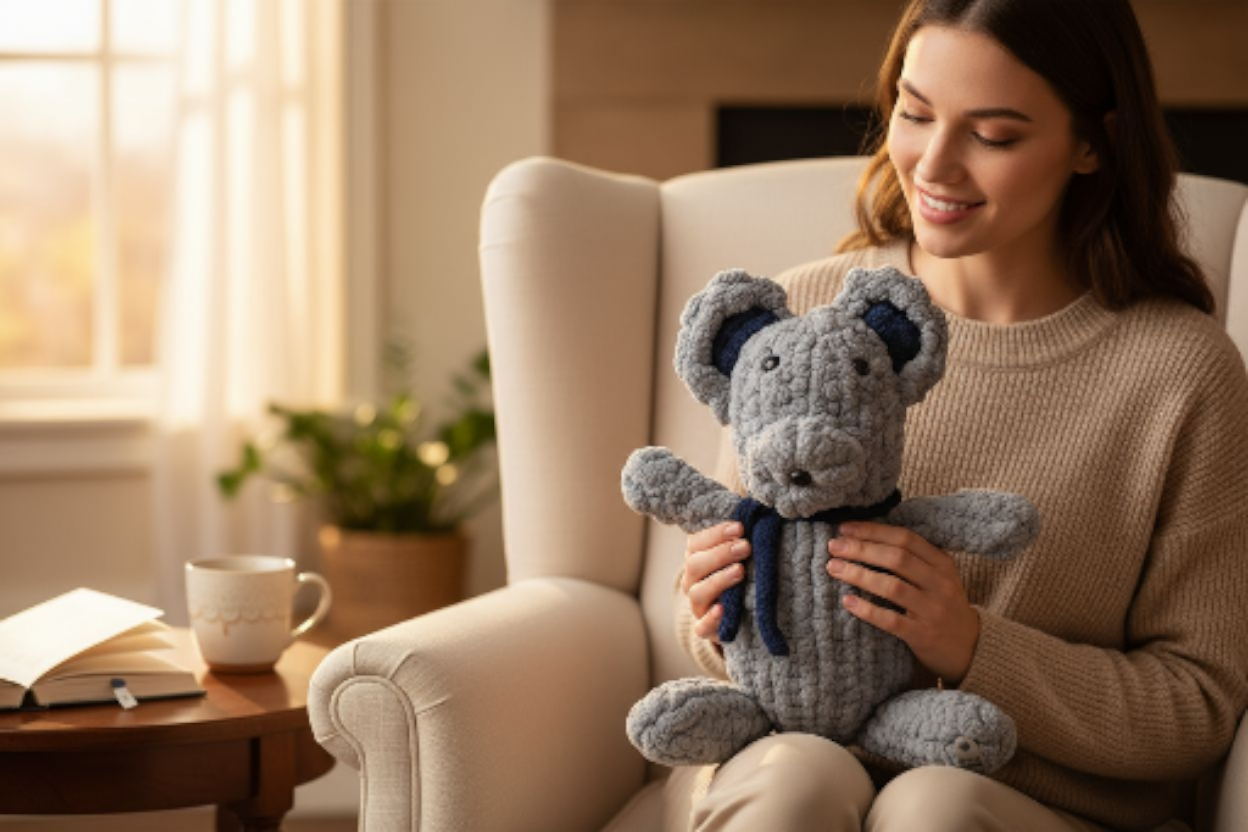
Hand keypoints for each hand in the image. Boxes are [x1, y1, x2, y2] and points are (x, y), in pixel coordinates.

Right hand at [682, 522, 750, 641]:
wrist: (737, 616)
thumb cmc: (740, 577)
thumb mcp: (738, 557)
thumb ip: (740, 539)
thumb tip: (757, 515)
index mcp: (696, 559)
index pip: (696, 542)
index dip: (716, 534)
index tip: (740, 527)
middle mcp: (692, 582)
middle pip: (695, 565)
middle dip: (720, 554)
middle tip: (745, 546)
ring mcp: (697, 606)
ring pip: (697, 593)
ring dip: (718, 580)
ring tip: (740, 571)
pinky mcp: (705, 628)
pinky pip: (701, 626)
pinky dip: (711, 618)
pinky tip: (723, 609)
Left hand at [827, 521, 978, 683]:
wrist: (970, 647)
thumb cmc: (943, 605)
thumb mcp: (938, 576)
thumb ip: (912, 558)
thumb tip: (864, 537)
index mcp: (942, 563)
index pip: (905, 538)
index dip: (873, 531)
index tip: (845, 528)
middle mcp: (939, 584)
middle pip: (897, 558)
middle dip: (861, 549)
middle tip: (834, 546)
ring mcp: (932, 610)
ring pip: (892, 587)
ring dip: (859, 574)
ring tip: (834, 568)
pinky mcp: (922, 635)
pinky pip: (891, 620)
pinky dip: (867, 609)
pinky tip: (848, 601)